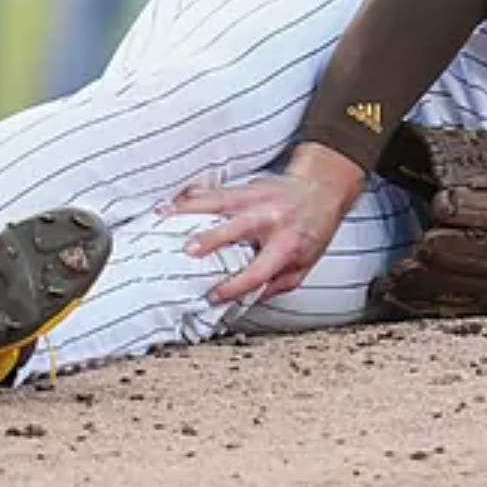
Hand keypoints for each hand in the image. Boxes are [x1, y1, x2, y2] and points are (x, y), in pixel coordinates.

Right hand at [164, 145, 367, 304]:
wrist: (322, 188)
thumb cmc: (312, 228)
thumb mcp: (305, 264)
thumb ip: (277, 284)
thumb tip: (247, 301)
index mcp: (287, 243)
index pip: (259, 269)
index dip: (236, 285)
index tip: (213, 295)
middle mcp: (271, 219)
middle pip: (240, 227)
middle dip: (213, 237)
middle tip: (188, 248)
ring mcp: (258, 198)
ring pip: (221, 201)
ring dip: (190, 208)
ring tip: (164, 215)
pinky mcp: (248, 186)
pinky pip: (217, 188)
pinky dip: (194, 194)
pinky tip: (174, 199)